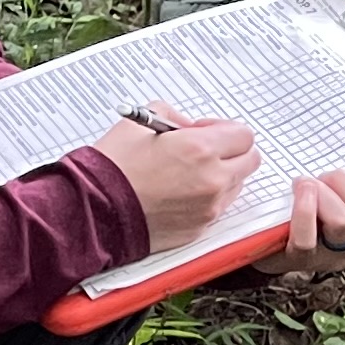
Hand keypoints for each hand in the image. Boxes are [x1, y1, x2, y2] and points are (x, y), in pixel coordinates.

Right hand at [93, 109, 258, 255]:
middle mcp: (212, 180)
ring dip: (222, 176)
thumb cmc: (113, 169)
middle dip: (232, 152)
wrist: (95, 210)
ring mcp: (209, 208)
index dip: (226, 130)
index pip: (244, 135)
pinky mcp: (200, 228)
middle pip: (250, 160)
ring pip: (236, 186)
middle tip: (207, 150)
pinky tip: (180, 193)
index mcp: (201, 149)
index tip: (208, 131)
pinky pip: (218, 208)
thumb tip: (190, 125)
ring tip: (188, 173)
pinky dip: (207, 198)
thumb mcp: (140, 123)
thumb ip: (173, 115)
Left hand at [253, 165, 344, 276]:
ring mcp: (332, 255)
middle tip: (325, 176)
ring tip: (304, 185)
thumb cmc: (308, 201)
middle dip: (344, 182)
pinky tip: (297, 195)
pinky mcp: (302, 261)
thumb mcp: (337, 186)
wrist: (264, 235)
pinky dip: (302, 212)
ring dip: (320, 195)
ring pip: (342, 222)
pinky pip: (308, 238)